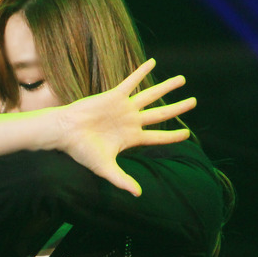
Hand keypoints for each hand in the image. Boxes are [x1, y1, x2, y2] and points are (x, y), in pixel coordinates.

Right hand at [55, 59, 195, 195]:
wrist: (64, 132)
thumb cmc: (81, 151)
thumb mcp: (105, 168)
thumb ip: (122, 180)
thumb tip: (138, 194)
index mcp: (131, 138)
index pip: (158, 137)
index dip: (173, 136)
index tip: (187, 134)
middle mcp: (131, 121)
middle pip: (160, 114)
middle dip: (177, 108)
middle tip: (193, 102)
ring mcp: (124, 107)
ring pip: (151, 95)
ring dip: (166, 87)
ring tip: (182, 79)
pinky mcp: (114, 96)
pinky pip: (131, 81)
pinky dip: (142, 72)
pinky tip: (153, 62)